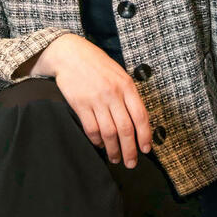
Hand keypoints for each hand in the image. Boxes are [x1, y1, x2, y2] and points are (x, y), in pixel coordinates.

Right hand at [33, 33, 151, 167]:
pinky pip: (91, 129)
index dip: (145, 136)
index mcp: (127, 86)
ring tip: (115, 158)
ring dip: (113, 150)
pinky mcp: (80, 104)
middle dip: (130, 150)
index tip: (146, 149)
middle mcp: (113, 94)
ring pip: (109, 132)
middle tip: (131, 162)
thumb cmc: (96, 64)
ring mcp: (96, 100)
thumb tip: (137, 120)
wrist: (70, 53)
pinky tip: (99, 144)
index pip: (141, 116)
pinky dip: (97, 140)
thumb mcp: (119, 74)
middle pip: (126, 129)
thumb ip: (128, 94)